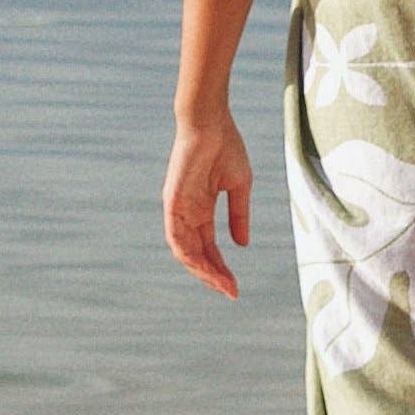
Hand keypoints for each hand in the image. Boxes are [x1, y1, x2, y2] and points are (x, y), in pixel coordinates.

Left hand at [163, 111, 258, 297]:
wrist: (211, 122)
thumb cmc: (225, 146)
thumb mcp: (239, 186)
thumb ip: (238, 215)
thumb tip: (242, 244)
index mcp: (202, 210)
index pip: (209, 247)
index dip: (221, 268)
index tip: (235, 286)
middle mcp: (187, 213)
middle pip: (196, 254)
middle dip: (213, 275)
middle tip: (231, 291)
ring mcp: (178, 209)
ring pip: (185, 251)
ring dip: (203, 270)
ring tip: (222, 284)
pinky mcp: (172, 202)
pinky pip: (176, 236)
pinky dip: (189, 254)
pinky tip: (204, 267)